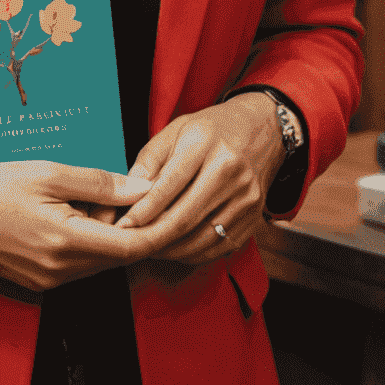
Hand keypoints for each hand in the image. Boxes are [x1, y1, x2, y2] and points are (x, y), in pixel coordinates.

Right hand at [0, 160, 158, 290]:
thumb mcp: (46, 172)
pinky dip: (88, 242)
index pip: (131, 246)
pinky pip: (78, 265)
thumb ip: (97, 183)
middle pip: (118, 255)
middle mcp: (61, 271)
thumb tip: (142, 189)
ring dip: (108, 234)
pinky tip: (74, 214)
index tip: (170, 205)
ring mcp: (49, 281)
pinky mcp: (38, 282)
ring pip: (99, 261)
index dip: (157, 228)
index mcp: (66, 242)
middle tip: (129, 190)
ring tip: (95, 198)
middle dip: (132, 227)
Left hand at [114, 97, 282, 264]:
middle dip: (153, 237)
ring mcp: (246, 197)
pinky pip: (219, 247)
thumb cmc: (212, 130)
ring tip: (149, 248)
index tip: (123, 224)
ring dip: (171, 250)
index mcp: (206, 143)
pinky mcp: (254, 217)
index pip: (170, 184)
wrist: (261, 130)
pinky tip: (175, 249)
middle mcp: (231, 171)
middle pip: (185, 217)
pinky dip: (193, 254)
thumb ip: (150, 159)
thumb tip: (129, 193)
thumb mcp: (176, 129)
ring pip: (201, 238)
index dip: (144, 209)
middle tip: (131, 245)